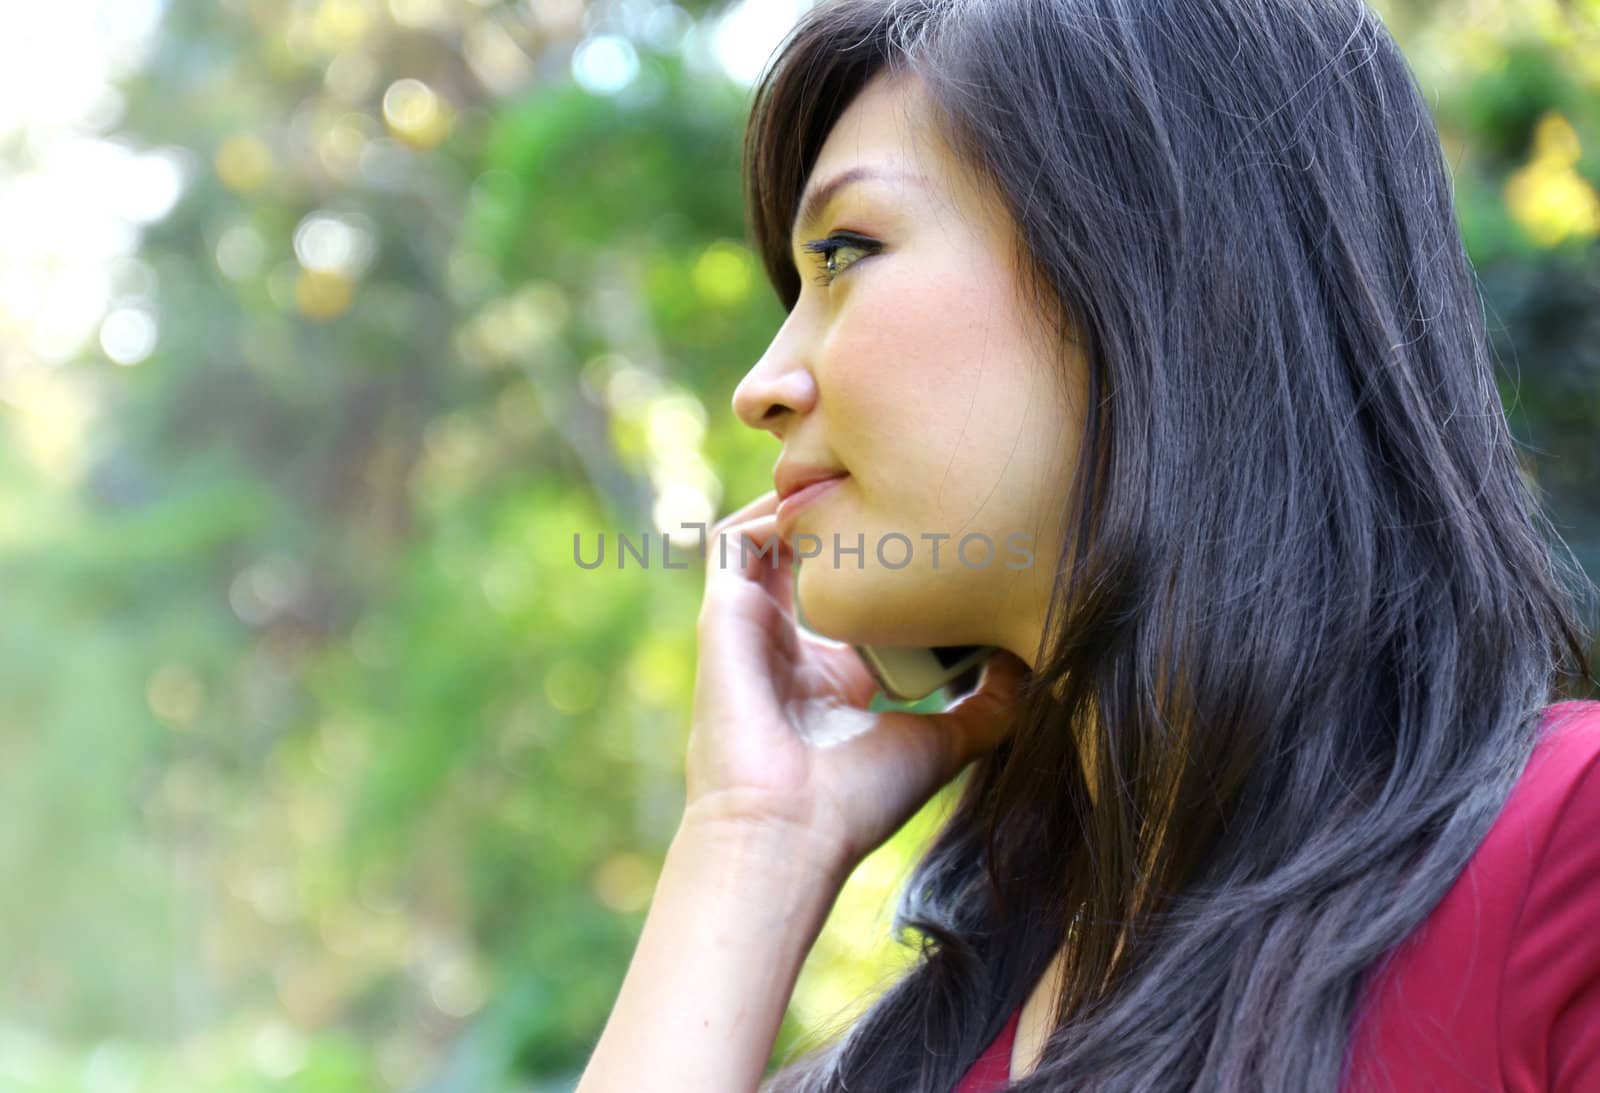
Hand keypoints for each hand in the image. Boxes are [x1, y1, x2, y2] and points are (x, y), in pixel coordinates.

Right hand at [683, 489, 1030, 878]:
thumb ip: (991, 705)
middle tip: (909, 486)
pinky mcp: (722, 614)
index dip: (895, 564)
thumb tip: (1033, 657)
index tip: (947, 533)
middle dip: (855, 520)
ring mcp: (751, 628)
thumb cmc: (856, 802)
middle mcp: (788, 646)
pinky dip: (767, 512)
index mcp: (832, 678)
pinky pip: (733, 541)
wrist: (786, 831)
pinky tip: (817, 498)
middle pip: (816, 560)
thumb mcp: (944, 743)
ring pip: (772, 540)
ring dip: (810, 507)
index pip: (859, 600)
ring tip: (860, 477)